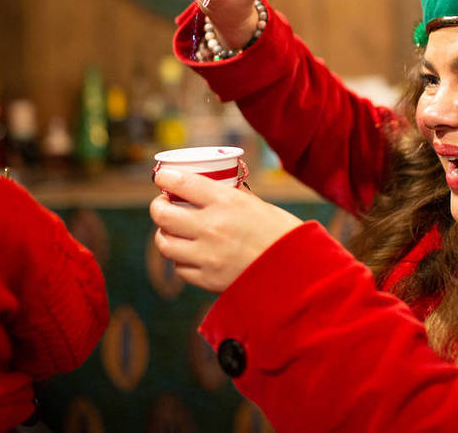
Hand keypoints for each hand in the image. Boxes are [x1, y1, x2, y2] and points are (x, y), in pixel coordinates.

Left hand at [150, 168, 301, 292]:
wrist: (300, 274)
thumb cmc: (284, 234)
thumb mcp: (259, 205)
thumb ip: (231, 198)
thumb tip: (208, 189)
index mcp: (226, 202)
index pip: (180, 183)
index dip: (164, 178)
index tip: (161, 177)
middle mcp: (211, 227)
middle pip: (163, 214)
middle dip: (158, 207)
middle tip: (162, 204)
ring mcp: (207, 256)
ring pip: (164, 243)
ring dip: (165, 234)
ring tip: (172, 230)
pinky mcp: (208, 280)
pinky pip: (179, 267)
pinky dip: (180, 258)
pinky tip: (188, 253)